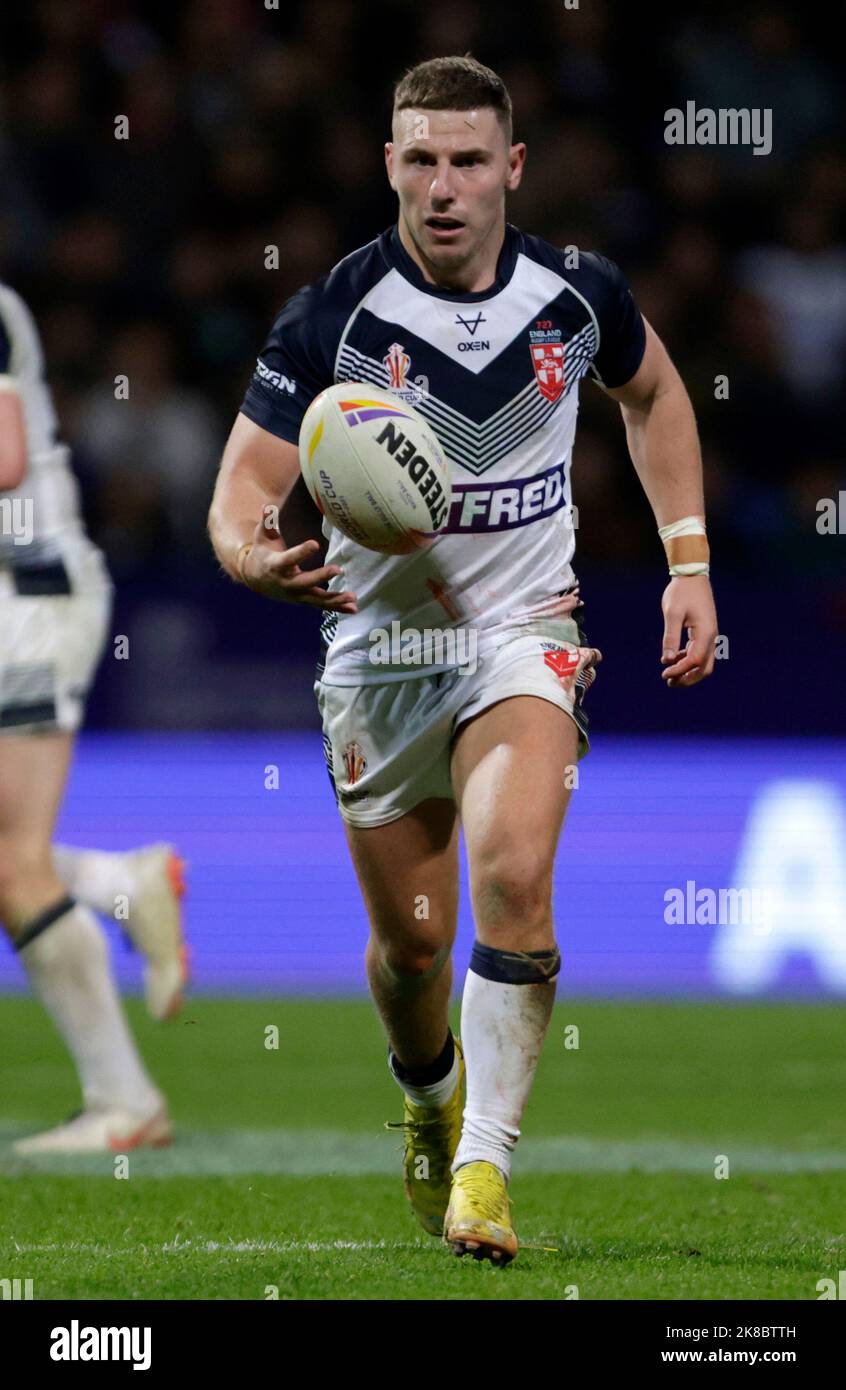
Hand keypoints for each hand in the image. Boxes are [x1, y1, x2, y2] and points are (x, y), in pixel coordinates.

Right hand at [241, 515, 357, 612]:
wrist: (253, 579)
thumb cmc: (261, 553)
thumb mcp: (261, 536)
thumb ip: (267, 522)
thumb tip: (268, 506)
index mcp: (276, 565)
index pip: (289, 558)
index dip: (301, 552)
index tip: (315, 544)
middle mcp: (286, 582)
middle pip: (305, 582)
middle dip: (321, 577)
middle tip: (338, 569)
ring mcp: (296, 594)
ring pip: (317, 599)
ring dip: (336, 599)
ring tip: (353, 597)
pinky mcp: (303, 600)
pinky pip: (322, 605)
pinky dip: (338, 607)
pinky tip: (354, 608)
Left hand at [660, 575, 717, 686]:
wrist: (692, 575)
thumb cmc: (681, 592)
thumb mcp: (672, 614)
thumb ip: (670, 637)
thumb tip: (667, 660)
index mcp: (705, 633)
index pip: (694, 661)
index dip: (680, 671)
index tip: (664, 674)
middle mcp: (711, 636)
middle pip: (704, 667)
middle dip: (688, 678)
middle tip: (670, 682)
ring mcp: (710, 634)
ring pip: (703, 662)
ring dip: (688, 671)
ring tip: (670, 676)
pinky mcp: (705, 631)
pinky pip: (700, 652)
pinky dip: (689, 660)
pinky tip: (675, 659)